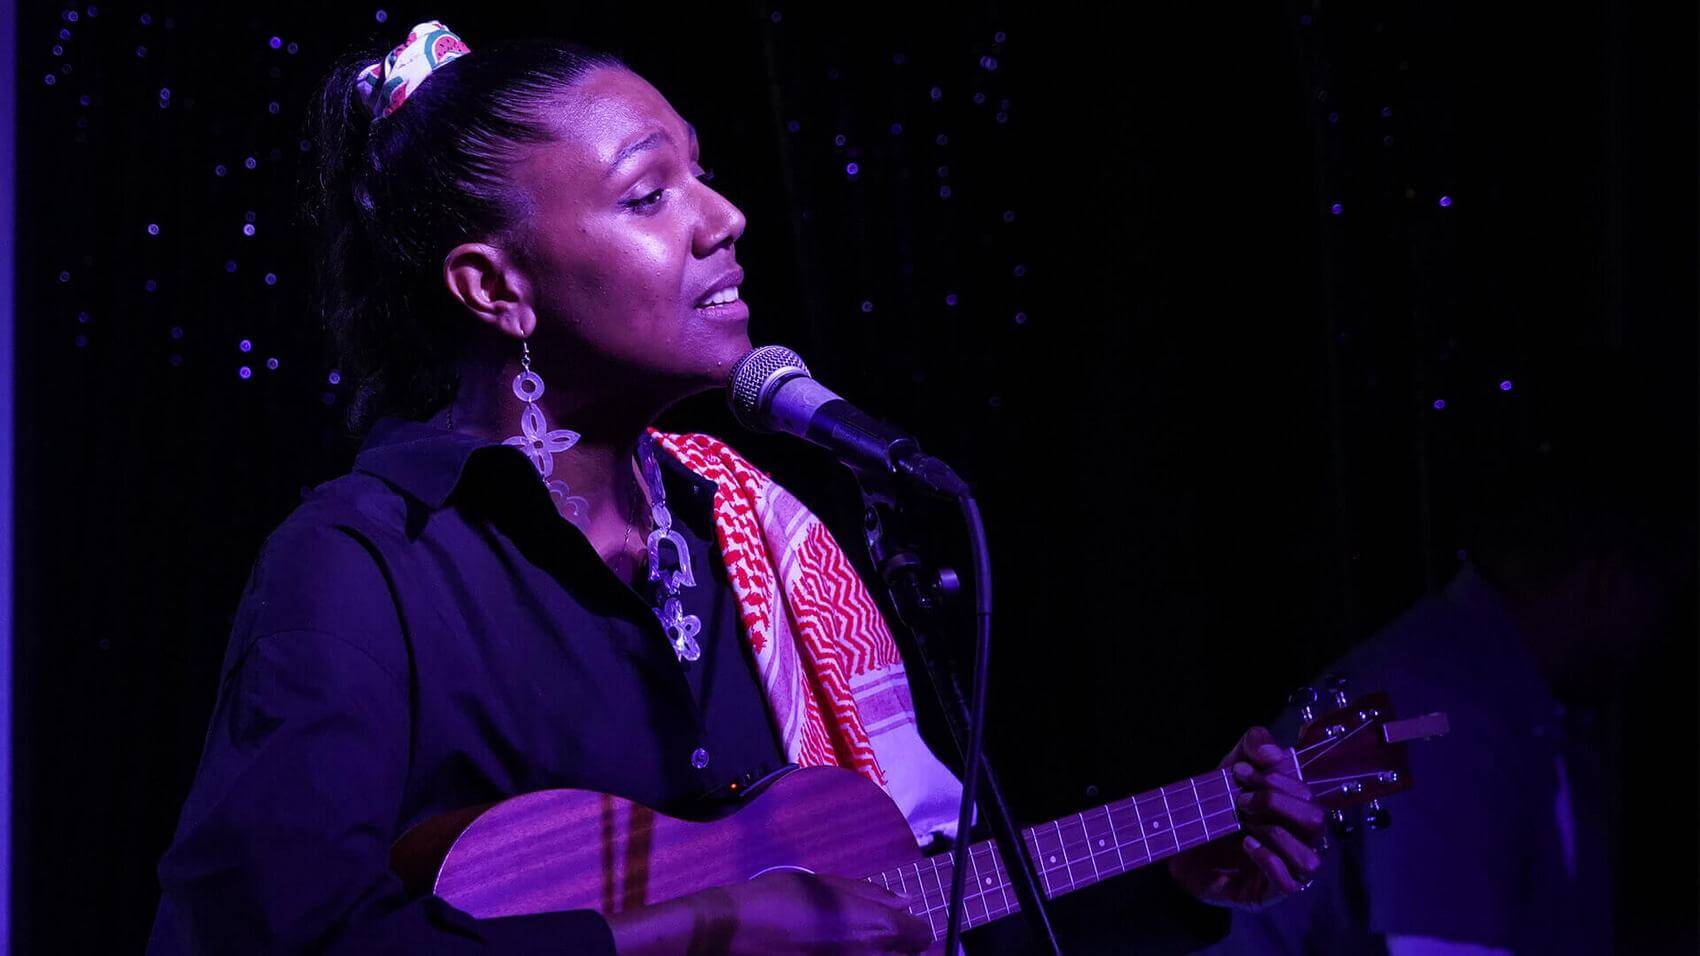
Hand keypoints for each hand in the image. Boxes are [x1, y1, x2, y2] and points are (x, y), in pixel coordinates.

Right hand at [605, 870, 933, 954]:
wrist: (733, 934)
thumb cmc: (779, 900)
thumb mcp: (824, 885)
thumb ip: (870, 895)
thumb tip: (903, 904)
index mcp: (879, 929)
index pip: (922, 936)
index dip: (910, 928)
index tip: (894, 924)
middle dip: (896, 947)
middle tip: (868, 936)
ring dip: (875, 955)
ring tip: (847, 944)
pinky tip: (829, 952)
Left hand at [1168, 726, 1326, 907]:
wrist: (1177, 839)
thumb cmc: (1213, 805)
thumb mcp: (1232, 766)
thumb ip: (1253, 745)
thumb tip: (1273, 754)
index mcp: (1294, 813)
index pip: (1308, 796)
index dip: (1277, 780)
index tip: (1240, 772)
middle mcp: (1297, 842)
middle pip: (1316, 822)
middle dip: (1278, 804)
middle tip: (1241, 800)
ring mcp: (1286, 870)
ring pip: (1310, 859)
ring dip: (1277, 834)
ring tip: (1246, 823)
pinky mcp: (1268, 893)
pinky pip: (1289, 885)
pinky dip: (1269, 860)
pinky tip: (1247, 844)